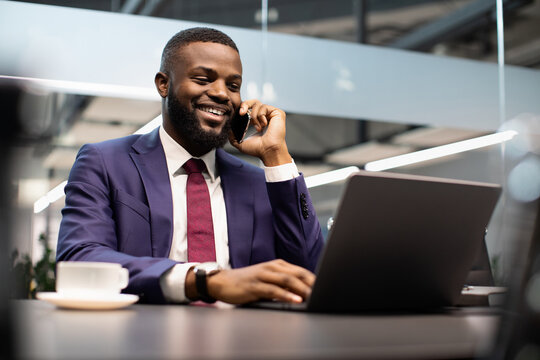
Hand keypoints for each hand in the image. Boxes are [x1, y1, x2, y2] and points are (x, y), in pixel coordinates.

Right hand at [200, 259, 314, 304]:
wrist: (223, 282)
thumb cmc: (247, 282)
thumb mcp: (268, 280)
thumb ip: (283, 284)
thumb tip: (303, 293)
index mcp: (277, 265)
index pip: (301, 271)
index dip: (314, 280)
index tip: (326, 288)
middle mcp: (271, 267)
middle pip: (297, 274)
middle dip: (312, 284)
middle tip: (323, 293)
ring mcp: (262, 275)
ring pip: (287, 280)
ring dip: (302, 289)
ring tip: (313, 297)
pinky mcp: (254, 285)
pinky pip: (273, 290)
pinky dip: (286, 295)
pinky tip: (295, 300)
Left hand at [229, 99, 291, 166]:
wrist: (268, 151)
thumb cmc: (258, 149)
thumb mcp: (240, 143)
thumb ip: (232, 136)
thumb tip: (228, 129)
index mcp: (257, 121)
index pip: (249, 108)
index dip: (242, 108)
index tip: (239, 114)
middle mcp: (265, 116)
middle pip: (253, 101)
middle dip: (245, 105)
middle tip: (241, 113)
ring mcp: (271, 114)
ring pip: (258, 104)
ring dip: (254, 116)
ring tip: (257, 127)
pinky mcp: (277, 113)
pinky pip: (265, 107)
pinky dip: (261, 116)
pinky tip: (264, 125)